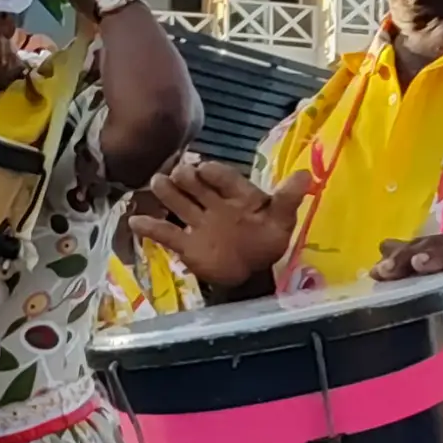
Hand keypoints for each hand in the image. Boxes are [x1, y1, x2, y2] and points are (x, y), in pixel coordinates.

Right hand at [128, 156, 301, 298]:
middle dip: (187, 179)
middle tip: (178, 172)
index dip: (214, 173)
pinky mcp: (187, 244)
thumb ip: (288, 198)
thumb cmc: (266, 242)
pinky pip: (167, 233)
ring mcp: (198, 223)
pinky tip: (135, 222)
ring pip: (180, 203)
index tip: (205, 168)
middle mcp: (213, 204)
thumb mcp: (281, 220)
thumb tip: (306, 174)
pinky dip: (151, 228)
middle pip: (196, 187)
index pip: (223, 179)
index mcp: (236, 195)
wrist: (252, 274)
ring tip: (157, 183)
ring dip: (168, 193)